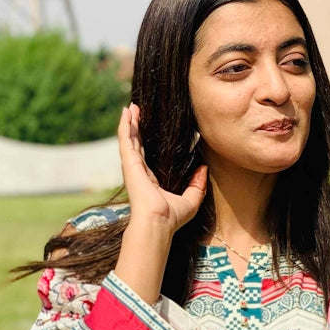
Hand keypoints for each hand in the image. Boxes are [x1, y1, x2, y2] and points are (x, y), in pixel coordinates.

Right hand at [118, 104, 206, 233]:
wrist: (159, 222)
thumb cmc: (172, 217)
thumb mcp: (191, 200)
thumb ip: (197, 184)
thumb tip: (204, 168)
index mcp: (149, 180)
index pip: (145, 155)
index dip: (144, 142)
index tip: (146, 130)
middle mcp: (138, 172)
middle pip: (136, 144)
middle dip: (136, 127)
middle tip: (137, 112)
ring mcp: (132, 167)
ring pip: (130, 139)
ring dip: (130, 122)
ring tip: (131, 107)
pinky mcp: (129, 163)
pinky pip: (126, 139)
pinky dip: (125, 125)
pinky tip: (127, 113)